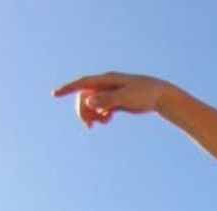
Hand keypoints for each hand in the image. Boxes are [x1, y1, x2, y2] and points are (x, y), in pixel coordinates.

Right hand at [52, 72, 169, 127]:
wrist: (161, 96)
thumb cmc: (146, 93)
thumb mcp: (127, 97)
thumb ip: (108, 99)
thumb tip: (89, 101)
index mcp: (108, 79)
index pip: (83, 83)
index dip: (68, 89)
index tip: (55, 94)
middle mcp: (106, 85)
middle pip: (85, 96)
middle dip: (83, 110)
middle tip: (89, 125)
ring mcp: (111, 93)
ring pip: (92, 104)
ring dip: (91, 114)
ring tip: (101, 123)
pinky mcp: (116, 102)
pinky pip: (101, 109)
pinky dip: (100, 116)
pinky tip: (107, 121)